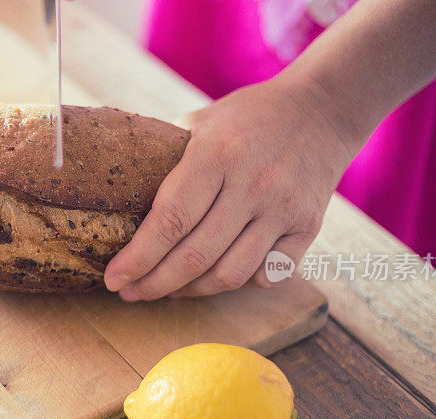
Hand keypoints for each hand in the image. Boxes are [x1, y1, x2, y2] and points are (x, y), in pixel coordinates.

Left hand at [103, 75, 360, 299]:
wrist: (322, 108)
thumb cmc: (246, 118)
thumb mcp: (200, 123)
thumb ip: (166, 161)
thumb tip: (119, 205)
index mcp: (216, 153)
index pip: (170, 220)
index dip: (138, 258)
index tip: (113, 280)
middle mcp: (252, 184)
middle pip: (195, 256)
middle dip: (154, 285)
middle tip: (130, 293)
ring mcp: (283, 207)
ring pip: (230, 274)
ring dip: (191, 291)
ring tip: (168, 290)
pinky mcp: (309, 225)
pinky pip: (270, 274)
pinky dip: (241, 284)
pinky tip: (216, 277)